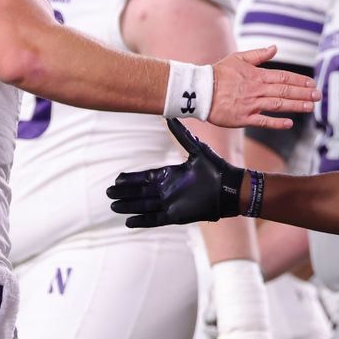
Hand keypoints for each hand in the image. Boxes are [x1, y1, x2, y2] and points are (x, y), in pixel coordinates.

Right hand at [108, 120, 249, 227]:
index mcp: (170, 174)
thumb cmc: (216, 168)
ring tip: (113, 207)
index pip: (145, 177)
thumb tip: (170, 116)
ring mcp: (171, 203)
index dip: (131, 179)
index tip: (116, 178)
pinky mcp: (177, 216)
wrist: (230, 188)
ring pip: (144, 205)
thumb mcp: (197, 149)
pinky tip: (128, 222)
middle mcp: (168, 189)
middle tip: (108, 193)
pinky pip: (155, 219)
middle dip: (125, 192)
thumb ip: (182, 135)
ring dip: (129, 206)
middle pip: (140, 192)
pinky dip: (142, 221)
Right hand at [209, 47, 318, 129]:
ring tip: (311, 107)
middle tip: (318, 96)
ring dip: (296, 106)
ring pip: (278, 105)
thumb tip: (275, 48)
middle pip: (285, 91)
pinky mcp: (244, 118)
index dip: (300, 81)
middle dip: (304, 93)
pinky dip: (277, 123)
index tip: (313, 84)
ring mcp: (251, 105)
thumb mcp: (238, 58)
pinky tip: (289, 123)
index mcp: (257, 75)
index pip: (284, 78)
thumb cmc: (219, 73)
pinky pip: (263, 121)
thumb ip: (258, 54)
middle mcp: (257, 90)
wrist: (200, 90)